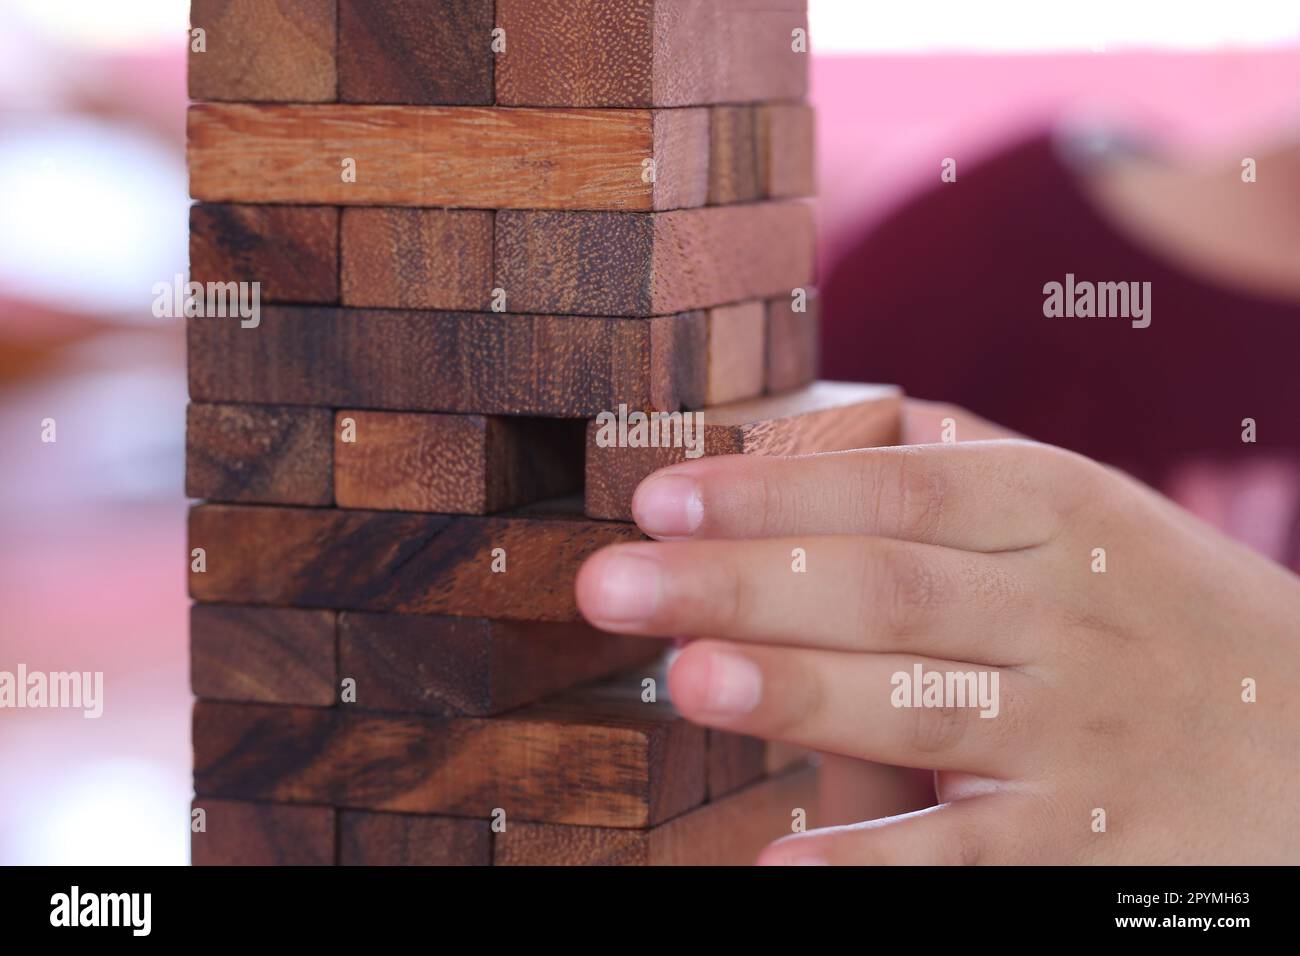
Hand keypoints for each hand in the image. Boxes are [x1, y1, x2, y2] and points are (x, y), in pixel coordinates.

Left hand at [574, 401, 1299, 863]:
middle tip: (611, 585)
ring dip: (798, 693)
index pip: (896, 493)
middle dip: (741, 583)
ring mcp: (1084, 736)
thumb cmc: (1171, 609)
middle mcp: (1068, 616)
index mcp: (1062, 515)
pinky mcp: (1094, 849)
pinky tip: (776, 861)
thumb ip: (974, 470)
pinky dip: (873, 863)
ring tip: (684, 680)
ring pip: (924, 707)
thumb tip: (833, 426)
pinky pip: (970, 857)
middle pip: (887, 591)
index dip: (771, 492)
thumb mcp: (1099, 513)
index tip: (657, 498)